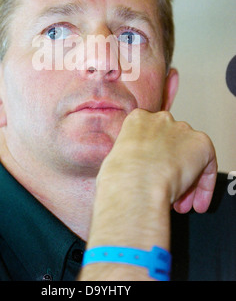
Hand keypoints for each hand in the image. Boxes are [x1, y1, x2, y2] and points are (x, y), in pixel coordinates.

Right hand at [98, 108, 216, 214]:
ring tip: (180, 204)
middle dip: (172, 169)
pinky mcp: (201, 143)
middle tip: (169, 193)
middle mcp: (160, 119)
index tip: (153, 177)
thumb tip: (133, 172)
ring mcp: (182, 129)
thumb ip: (129, 159)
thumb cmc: (118, 179)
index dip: (155, 160)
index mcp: (136, 120)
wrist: (134, 183)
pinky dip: (204, 186)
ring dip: (187, 180)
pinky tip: (195, 203)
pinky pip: (207, 166)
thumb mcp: (114, 162)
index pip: (151, 137)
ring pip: (190, 155)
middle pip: (173, 144)